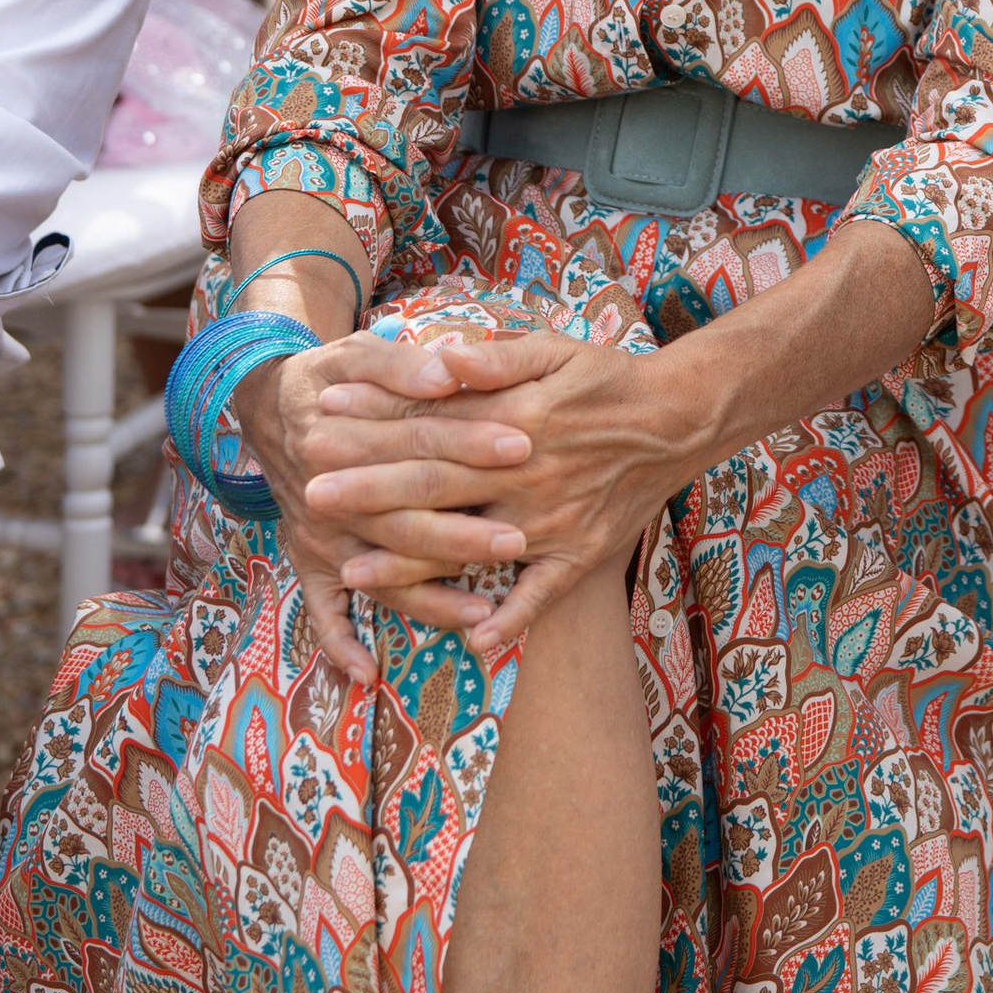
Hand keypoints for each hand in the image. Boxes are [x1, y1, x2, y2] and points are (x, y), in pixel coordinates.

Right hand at [233, 333, 535, 681]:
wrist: (267, 406)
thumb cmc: (328, 377)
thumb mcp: (357, 351)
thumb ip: (401, 362)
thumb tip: (447, 373)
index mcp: (341, 435)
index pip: (418, 440)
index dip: (470, 441)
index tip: (522, 445)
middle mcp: (327, 495)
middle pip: (403, 519)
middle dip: (462, 532)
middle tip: (518, 540)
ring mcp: (318, 536)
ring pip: (378, 575)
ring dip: (428, 597)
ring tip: (483, 613)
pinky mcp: (307, 561)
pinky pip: (320, 613)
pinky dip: (339, 645)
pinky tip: (367, 675)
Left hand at [309, 330, 724, 652]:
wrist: (679, 419)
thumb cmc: (607, 379)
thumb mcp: (554, 349)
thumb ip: (495, 359)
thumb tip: (441, 357)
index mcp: (517, 420)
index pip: (431, 424)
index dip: (376, 423)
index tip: (325, 421)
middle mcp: (527, 475)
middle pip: (435, 486)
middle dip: (369, 491)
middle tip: (313, 493)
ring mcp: (551, 521)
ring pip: (470, 547)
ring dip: (410, 561)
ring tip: (353, 570)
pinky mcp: (578, 554)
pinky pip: (539, 597)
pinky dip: (506, 622)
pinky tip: (468, 643)